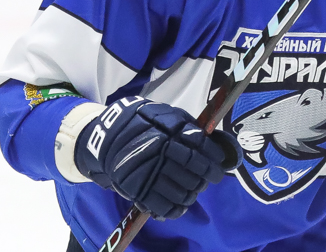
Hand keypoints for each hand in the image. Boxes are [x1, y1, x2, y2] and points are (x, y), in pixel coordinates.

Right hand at [74, 96, 240, 218]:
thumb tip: (215, 141)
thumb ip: (187, 126)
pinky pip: (164, 206)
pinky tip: (180, 205)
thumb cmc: (142, 124)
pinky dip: (176, 209)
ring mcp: (148, 171)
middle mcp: (159, 151)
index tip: (219, 162)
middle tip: (209, 179)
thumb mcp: (164, 115)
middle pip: (194, 171)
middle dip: (206, 177)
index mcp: (168, 130)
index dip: (213, 156)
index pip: (199, 146)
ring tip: (193, 191)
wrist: (106, 136)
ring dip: (192, 194)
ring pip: (182, 191)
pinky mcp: (137, 188)